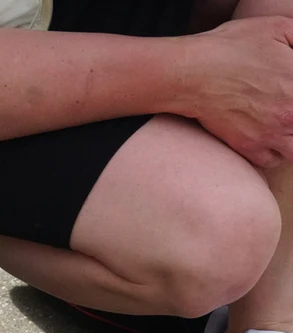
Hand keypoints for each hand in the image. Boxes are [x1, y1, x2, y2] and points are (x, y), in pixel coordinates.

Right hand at [181, 16, 292, 165]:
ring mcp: (269, 134)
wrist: (192, 73)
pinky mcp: (247, 146)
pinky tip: (268, 139)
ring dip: (292, 139)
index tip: (290, 90)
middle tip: (286, 111)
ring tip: (284, 128)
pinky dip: (273, 153)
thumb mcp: (278, 28)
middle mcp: (290, 115)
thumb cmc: (231, 48)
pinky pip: (271, 161)